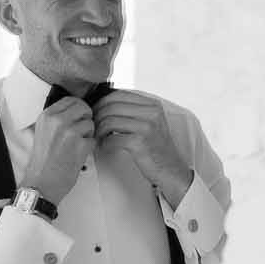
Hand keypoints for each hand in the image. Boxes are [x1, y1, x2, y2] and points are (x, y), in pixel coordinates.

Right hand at [22, 97, 94, 208]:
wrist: (41, 183)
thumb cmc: (43, 161)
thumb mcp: (43, 132)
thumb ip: (56, 118)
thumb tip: (75, 109)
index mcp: (47, 116)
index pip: (70, 100)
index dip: (78, 108)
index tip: (78, 117)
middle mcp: (58, 120)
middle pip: (83, 108)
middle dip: (85, 119)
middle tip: (81, 131)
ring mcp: (70, 132)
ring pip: (90, 124)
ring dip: (87, 135)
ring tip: (75, 146)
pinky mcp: (80, 145)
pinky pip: (93, 140)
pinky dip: (88, 148)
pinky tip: (77, 155)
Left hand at [93, 90, 191, 207]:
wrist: (171, 170)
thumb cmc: (157, 148)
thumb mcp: (151, 122)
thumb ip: (134, 110)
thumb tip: (106, 103)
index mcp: (152, 104)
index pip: (119, 94)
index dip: (102, 102)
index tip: (96, 111)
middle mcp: (151, 113)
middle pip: (112, 106)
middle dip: (98, 115)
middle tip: (93, 125)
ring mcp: (146, 127)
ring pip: (109, 120)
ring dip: (99, 130)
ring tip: (99, 137)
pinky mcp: (139, 142)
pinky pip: (112, 138)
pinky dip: (104, 143)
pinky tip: (105, 146)